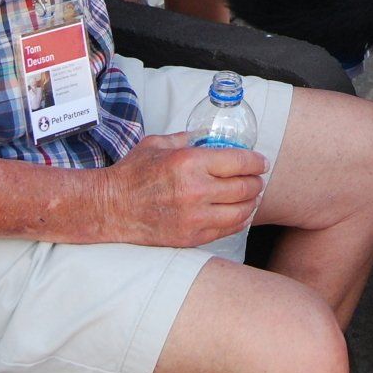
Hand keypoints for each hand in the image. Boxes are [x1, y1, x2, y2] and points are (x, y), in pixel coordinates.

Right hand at [95, 133, 269, 246]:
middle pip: (245, 187)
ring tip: (251, 195)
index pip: (239, 162)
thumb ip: (186, 138)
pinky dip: (238, 220)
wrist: (111, 208)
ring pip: (241, 211)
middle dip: (256, 182)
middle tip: (257, 178)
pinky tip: (238, 213)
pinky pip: (227, 229)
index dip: (256, 162)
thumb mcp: (158, 144)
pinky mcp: (191, 237)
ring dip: (251, 202)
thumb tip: (206, 135)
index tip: (261, 162)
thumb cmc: (132, 174)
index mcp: (189, 163)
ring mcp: (195, 217)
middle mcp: (196, 190)